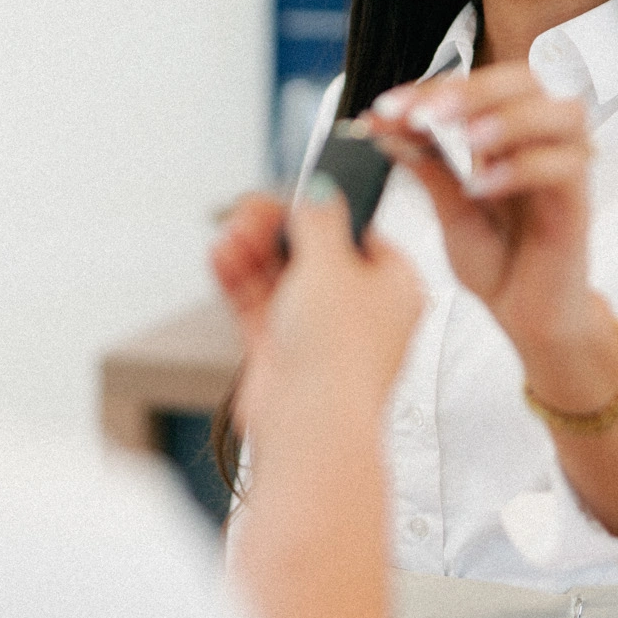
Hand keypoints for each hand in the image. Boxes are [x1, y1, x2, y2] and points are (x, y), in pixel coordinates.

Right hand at [208, 181, 421, 437]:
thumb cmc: (340, 353)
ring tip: (231, 230)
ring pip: (281, 279)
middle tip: (250, 209)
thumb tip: (320, 192)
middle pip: (313, 254)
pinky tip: (222, 254)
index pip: (362, 235)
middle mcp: (360, 311)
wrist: (311, 425)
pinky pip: (258, 306)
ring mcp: (320, 334)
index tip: (293, 195)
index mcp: (395, 287)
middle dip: (277, 230)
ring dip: (252, 251)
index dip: (325, 213)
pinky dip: (239, 279)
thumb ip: (320, 221)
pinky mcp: (283, 354)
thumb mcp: (332, 264)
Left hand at [363, 64, 602, 360]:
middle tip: (426, 114)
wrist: (528, 319)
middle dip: (472, 91)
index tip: (387, 107)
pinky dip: (523, 168)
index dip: (431, 89)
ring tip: (465, 140)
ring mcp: (566, 168)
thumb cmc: (498, 261)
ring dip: (510, 118)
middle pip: (525, 82)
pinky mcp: (579, 203)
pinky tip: (484, 187)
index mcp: (508, 133)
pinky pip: (565, 167)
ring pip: (561, 113)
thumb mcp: (448, 209)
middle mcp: (543, 141)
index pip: (476, 86)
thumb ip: (424, 165)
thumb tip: (383, 125)